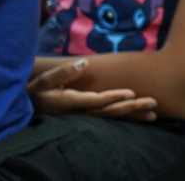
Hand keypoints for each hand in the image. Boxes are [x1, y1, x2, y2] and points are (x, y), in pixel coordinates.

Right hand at [28, 59, 158, 120]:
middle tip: (152, 102)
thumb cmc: (38, 91)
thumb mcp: (44, 81)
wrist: (31, 108)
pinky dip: (127, 119)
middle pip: (109, 112)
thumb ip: (63, 73)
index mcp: (70, 102)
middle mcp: (80, 112)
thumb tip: (84, 63)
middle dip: (131, 107)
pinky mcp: (89, 117)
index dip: (113, 97)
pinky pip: (110, 120)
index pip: (95, 100)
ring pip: (112, 118)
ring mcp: (85, 117)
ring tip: (153, 113)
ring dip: (133, 115)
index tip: (131, 92)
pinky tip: (143, 117)